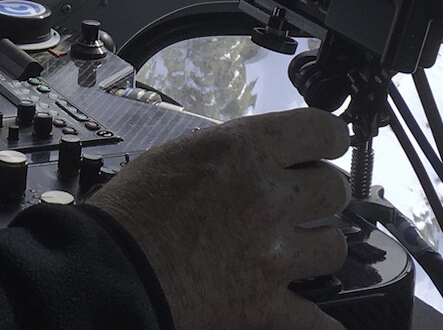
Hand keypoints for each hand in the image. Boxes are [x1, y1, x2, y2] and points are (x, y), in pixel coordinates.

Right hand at [88, 108, 351, 329]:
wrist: (108, 271)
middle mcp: (270, 198)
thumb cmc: (128, 212)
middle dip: (318, 193)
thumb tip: (255, 156)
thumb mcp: (176, 156)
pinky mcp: (265, 305)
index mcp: (246, 152)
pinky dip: (321, 325)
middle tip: (297, 201)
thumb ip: (228, 155)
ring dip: (316, 246)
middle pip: (334, 189)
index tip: (323, 148)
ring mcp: (274, 255)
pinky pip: (316, 322)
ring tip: (294, 249)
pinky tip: (323, 322)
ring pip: (334, 246)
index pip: (324, 131)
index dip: (328, 139)